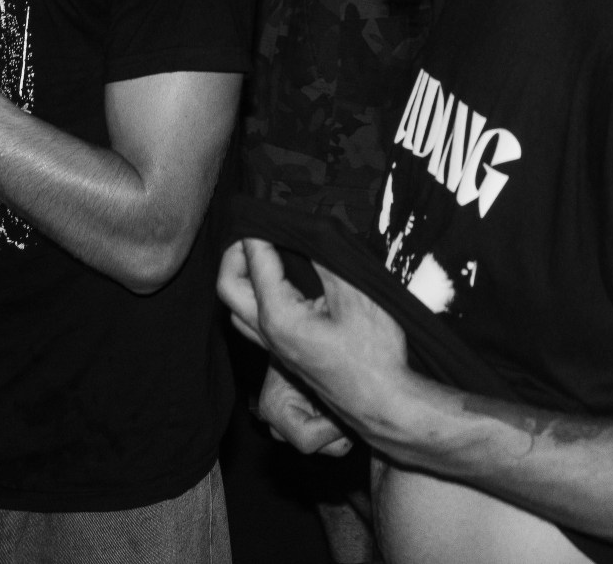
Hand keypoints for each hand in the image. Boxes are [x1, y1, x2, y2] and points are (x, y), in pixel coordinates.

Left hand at [217, 237, 415, 441]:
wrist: (384, 404)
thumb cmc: (375, 356)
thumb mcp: (357, 297)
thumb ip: (328, 261)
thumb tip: (311, 231)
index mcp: (279, 318)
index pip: (256, 263)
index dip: (259, 231)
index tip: (269, 209)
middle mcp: (268, 335)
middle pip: (228, 287)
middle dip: (235, 254)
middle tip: (257, 232)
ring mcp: (275, 349)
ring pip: (237, 308)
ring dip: (242, 277)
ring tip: (265, 254)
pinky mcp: (286, 356)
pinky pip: (253, 322)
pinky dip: (255, 296)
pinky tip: (282, 285)